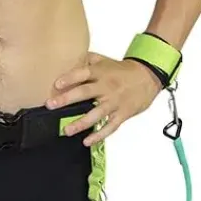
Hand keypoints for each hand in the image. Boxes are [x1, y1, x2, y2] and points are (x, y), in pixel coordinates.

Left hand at [48, 52, 162, 144]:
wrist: (148, 76)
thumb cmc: (122, 71)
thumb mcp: (105, 61)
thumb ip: (87, 60)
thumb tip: (68, 59)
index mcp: (101, 72)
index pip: (83, 73)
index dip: (69, 78)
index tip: (56, 85)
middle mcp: (106, 86)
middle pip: (85, 92)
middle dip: (67, 99)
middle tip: (52, 105)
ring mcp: (114, 102)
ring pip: (96, 113)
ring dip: (80, 122)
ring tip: (67, 130)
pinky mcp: (122, 114)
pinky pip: (109, 127)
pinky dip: (98, 135)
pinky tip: (87, 141)